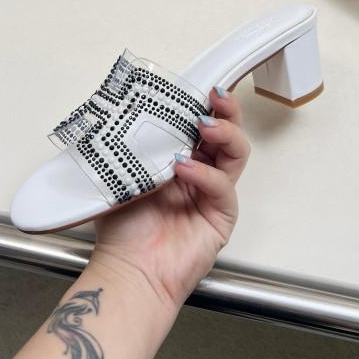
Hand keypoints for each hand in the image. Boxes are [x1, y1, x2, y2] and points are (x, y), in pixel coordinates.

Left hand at [90, 89, 249, 310]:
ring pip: (235, 153)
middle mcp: (200, 172)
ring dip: (225, 133)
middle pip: (226, 132)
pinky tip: (185, 168)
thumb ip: (134, 146)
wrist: (129, 272)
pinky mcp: (222, 215)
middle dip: (226, 110)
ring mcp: (213, 193)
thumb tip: (128, 110)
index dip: (204, 104)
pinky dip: (205, 174)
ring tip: (205, 125)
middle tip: (217, 95)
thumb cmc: (123, 230)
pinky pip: (222, 187)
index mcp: (178, 159)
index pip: (199, 124)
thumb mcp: (122, 175)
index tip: (202, 85)